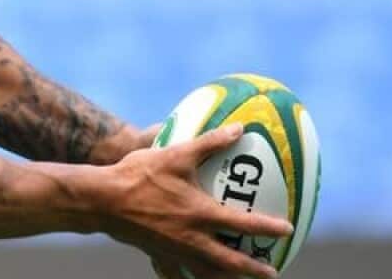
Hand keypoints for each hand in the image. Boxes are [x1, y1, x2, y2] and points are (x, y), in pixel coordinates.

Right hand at [96, 124, 292, 278]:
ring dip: (225, 277)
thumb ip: (210, 142)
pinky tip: (192, 276)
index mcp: (200, 215)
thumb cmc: (139, 174)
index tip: (288, 230)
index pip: (244, 225)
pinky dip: (188, 276)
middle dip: (252, 269)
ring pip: (205, 272)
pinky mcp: (157, 254)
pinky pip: (177, 272)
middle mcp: (191, 239)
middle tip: (271, 272)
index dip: (268, 228)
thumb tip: (238, 129)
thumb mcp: (177, 154)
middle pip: (230, 262)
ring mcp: (173, 250)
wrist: (103, 200)